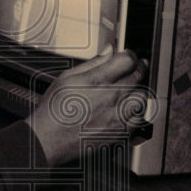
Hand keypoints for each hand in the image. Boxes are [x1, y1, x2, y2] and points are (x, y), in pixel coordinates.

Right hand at [26, 48, 149, 166]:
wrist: (49, 140)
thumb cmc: (54, 111)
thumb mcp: (67, 77)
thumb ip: (92, 62)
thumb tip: (108, 50)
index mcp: (97, 80)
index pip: (128, 60)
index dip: (131, 55)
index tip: (130, 56)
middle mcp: (110, 97)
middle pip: (138, 76)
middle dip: (139, 68)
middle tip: (136, 67)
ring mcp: (117, 116)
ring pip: (142, 97)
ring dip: (139, 90)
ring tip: (132, 89)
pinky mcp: (119, 133)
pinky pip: (140, 118)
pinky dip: (138, 111)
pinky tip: (130, 109)